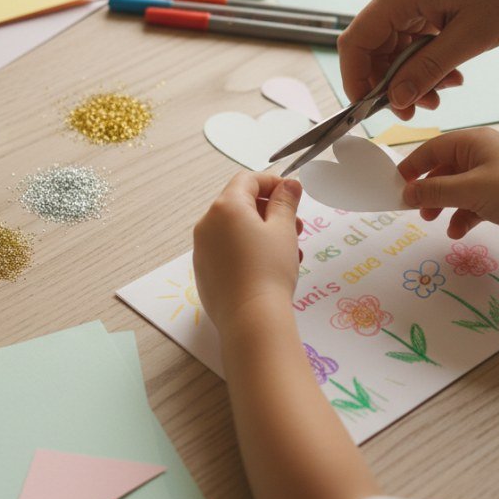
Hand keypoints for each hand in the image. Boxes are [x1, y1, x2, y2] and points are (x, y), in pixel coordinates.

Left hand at [193, 173, 303, 329]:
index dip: (272, 182)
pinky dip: (248, 250)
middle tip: (296, 227)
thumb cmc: (270, 269)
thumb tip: (289, 184)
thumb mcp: (284, 229)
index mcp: (225, 207)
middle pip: (240, 204)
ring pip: (235, 230)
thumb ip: (285, 201)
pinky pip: (227, 251)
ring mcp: (202, 249)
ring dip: (263, 233)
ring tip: (290, 252)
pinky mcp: (204, 272)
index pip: (247, 180)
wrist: (251, 318)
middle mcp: (207, 224)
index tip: (293, 195)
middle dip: (271, 211)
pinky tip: (270, 268)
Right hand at [337, 0, 498, 120]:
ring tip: (441, 93)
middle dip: (389, 83)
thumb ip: (427, 70)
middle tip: (415, 109)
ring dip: (410, 76)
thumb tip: (396, 98)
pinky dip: (422, 61)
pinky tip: (448, 75)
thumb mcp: (468, 40)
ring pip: (391, 48)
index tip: (370, 108)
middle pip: (371, 47)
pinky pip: (409, 39)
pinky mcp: (423, 1)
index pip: (356, 42)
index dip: (356, 79)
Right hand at [399, 128, 498, 246]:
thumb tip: (406, 193)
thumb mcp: (469, 190)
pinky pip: (473, 203)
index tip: (396, 185)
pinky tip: (457, 232)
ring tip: (432, 220)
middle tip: (413, 207)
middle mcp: (484, 154)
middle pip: (444, 168)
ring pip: (457, 188)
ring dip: (443, 204)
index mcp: (476, 141)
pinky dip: (462, 216)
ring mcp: (494, 176)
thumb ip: (434, 192)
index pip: (434, 147)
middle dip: (428, 189)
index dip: (413, 165)